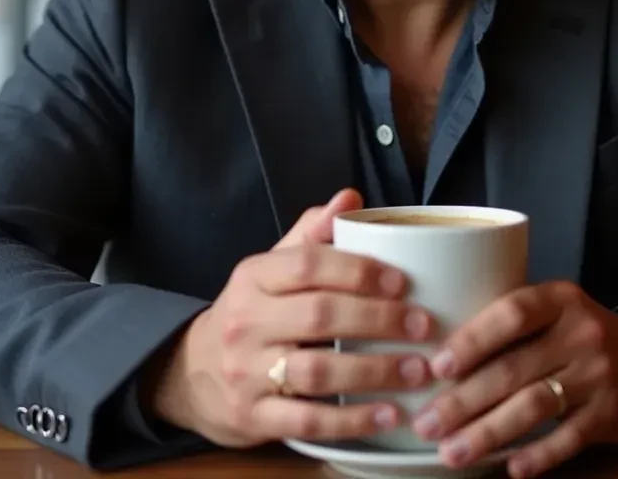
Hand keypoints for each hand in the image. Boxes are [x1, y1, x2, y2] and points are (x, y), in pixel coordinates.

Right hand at [148, 189, 434, 446]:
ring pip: (316, 371)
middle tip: (423, 326)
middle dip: (378, 320)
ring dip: (374, 372)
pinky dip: (352, 420)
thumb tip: (351, 197)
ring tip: (417, 371)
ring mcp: (247, 373)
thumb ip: (312, 233)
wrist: (194, 373)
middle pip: (319, 316)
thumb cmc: (253, 311)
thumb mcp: (272, 267)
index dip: (358, 270)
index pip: (308, 264)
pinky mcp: (254, 417)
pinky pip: (308, 421)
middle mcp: (246, 322)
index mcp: (254, 276)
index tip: (402, 282)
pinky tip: (389, 414)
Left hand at [410, 281, 617, 478]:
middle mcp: (580, 334)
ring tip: (452, 452)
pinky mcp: (610, 415)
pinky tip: (509, 467)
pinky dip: (538, 455)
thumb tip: (438, 350)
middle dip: (464, 400)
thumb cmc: (579, 333)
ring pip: (534, 406)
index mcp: (560, 299)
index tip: (436, 366)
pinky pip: (568, 439)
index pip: (512, 312)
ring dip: (488, 433)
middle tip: (427, 423)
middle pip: (514, 368)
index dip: (472, 339)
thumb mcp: (554, 309)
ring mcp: (597, 375)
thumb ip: (510, 322)